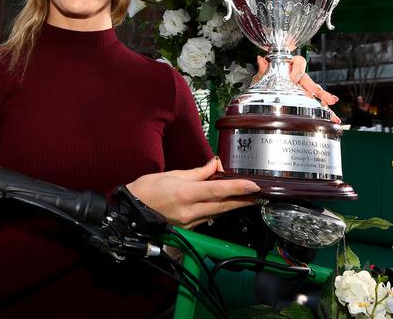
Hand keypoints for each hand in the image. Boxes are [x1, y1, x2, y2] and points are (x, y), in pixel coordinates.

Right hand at [126, 157, 259, 228]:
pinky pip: (208, 217)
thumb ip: (197, 172)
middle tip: (260, 194)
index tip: (253, 185)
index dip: (237, 188)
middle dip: (244, 199)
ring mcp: (189, 221)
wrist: (131, 211)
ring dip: (234, 205)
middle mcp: (189, 210)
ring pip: (218, 212)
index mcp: (185, 193)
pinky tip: (226, 204)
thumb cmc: (146, 190)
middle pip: (223, 205)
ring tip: (249, 197)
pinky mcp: (188, 227)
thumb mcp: (171, 174)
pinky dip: (218, 209)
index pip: (217, 190)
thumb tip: (214, 165)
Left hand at [253, 55, 340, 123]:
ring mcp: (302, 88)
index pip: (298, 63)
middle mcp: (297, 78)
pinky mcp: (304, 98)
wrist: (260, 91)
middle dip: (320, 91)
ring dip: (324, 101)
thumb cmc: (263, 79)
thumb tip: (261, 59)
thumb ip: (263, 70)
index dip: (298, 69)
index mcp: (288, 69)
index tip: (295, 77)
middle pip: (311, 82)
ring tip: (332, 111)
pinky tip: (331, 118)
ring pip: (315, 93)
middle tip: (330, 100)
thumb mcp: (260, 76)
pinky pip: (315, 103)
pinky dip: (323, 112)